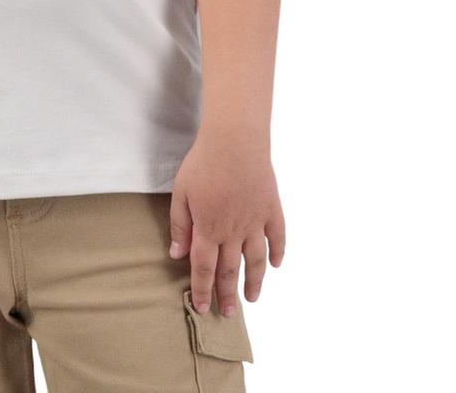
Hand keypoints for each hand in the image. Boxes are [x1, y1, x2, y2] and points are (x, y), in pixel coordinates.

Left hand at [168, 133, 284, 317]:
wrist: (234, 142)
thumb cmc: (203, 164)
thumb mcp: (181, 193)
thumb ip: (180, 226)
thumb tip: (177, 254)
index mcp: (208, 229)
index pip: (204, 268)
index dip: (202, 290)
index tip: (203, 308)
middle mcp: (233, 231)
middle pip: (230, 270)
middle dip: (227, 294)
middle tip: (228, 314)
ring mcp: (256, 222)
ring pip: (256, 260)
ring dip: (254, 281)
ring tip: (252, 298)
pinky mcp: (272, 209)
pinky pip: (278, 236)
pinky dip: (279, 252)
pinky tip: (277, 265)